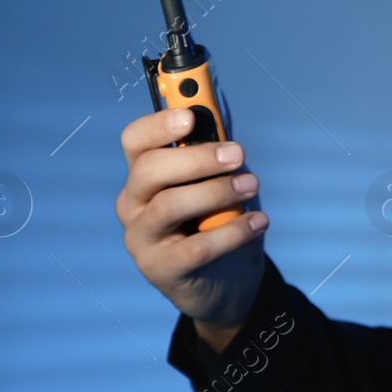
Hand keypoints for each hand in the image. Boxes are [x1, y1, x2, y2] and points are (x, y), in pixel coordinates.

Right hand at [116, 107, 268, 347]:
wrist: (229, 279)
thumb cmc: (221, 219)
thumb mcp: (221, 180)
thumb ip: (217, 149)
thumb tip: (220, 112)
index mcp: (143, 174)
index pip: (134, 141)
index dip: (158, 124)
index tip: (191, 116)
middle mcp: (132, 204)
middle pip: (148, 170)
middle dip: (197, 157)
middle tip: (238, 154)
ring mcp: (141, 239)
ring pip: (169, 206)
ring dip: (217, 192)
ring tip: (251, 186)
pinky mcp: (160, 270)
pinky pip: (196, 247)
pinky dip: (233, 231)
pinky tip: (259, 221)